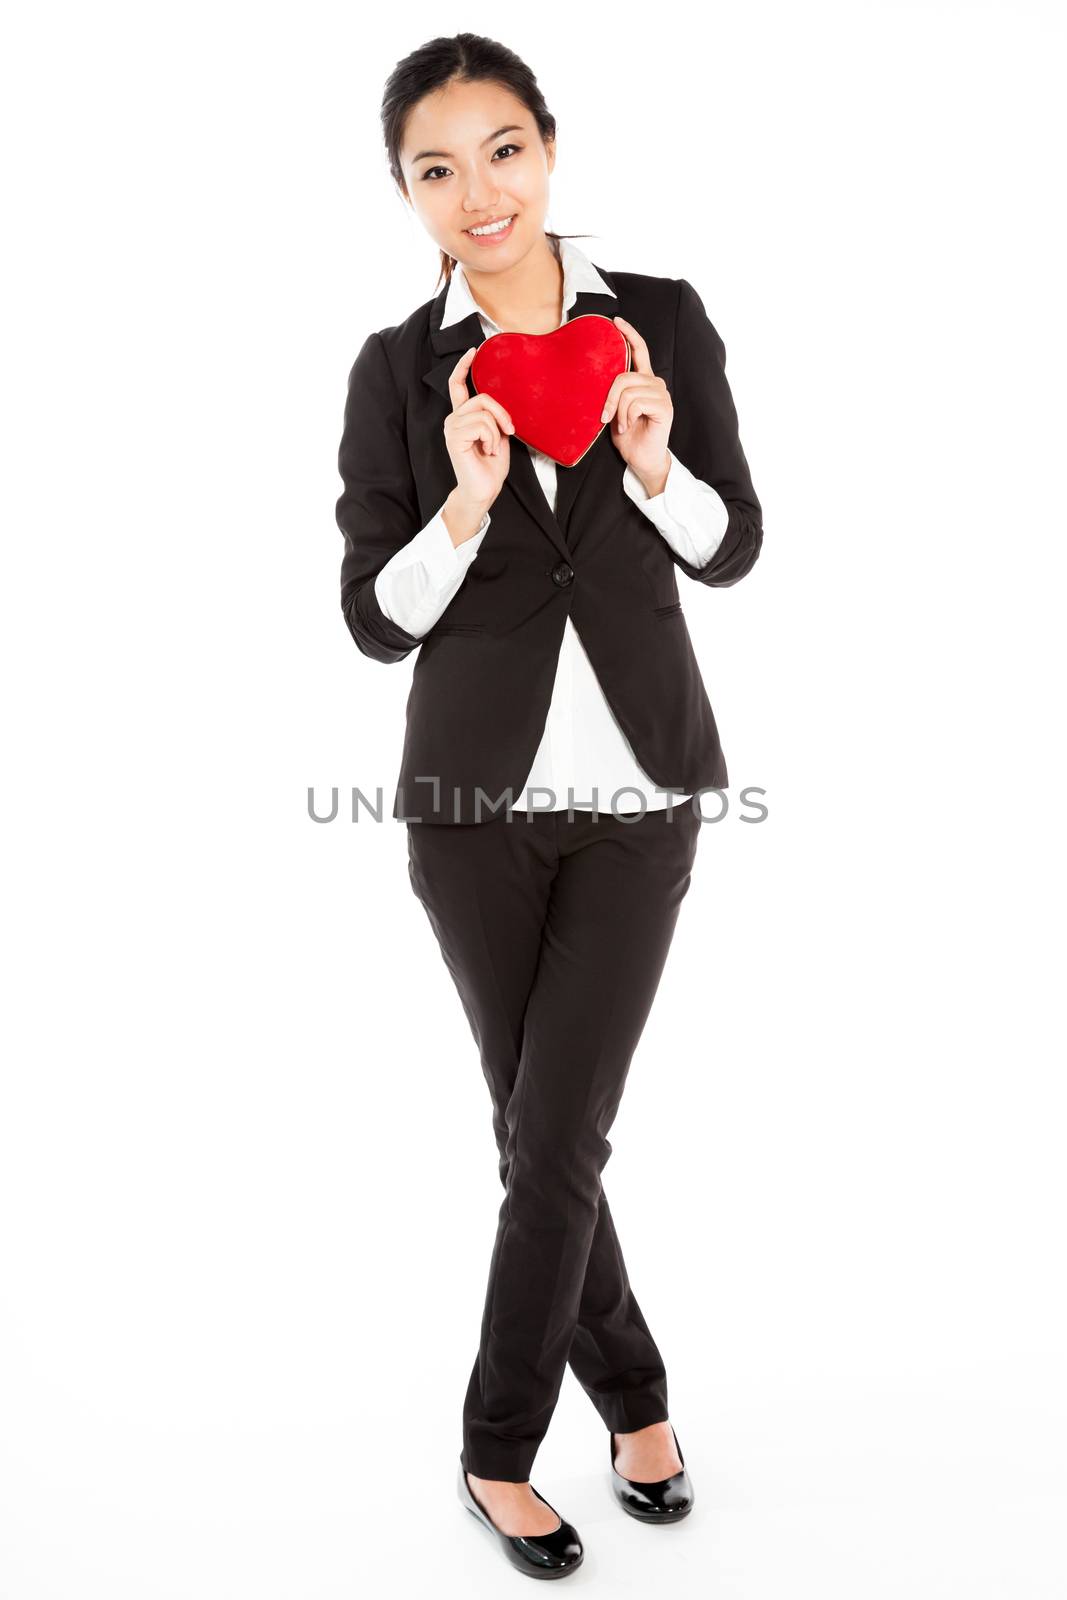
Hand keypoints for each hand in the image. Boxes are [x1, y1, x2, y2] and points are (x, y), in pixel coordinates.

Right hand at [444, 347, 514, 510]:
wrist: (483, 490)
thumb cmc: (491, 466)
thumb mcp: (499, 435)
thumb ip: (495, 416)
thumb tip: (501, 404)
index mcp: (463, 416)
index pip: (458, 385)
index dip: (463, 366)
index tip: (473, 350)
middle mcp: (454, 418)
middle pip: (483, 397)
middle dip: (502, 414)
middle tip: (508, 432)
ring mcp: (452, 427)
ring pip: (484, 412)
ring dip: (496, 432)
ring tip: (491, 448)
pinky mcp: (454, 437)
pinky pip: (481, 425)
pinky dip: (491, 439)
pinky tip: (486, 451)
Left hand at [601, 315, 672, 492]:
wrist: (641, 459)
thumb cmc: (628, 436)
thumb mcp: (614, 410)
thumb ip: (612, 392)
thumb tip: (596, 378)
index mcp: (643, 381)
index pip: (639, 351)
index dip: (629, 334)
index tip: (616, 321)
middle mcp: (655, 383)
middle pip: (624, 376)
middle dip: (609, 397)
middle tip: (605, 416)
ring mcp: (661, 394)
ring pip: (628, 391)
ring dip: (618, 412)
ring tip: (621, 425)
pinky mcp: (664, 406)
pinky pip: (636, 402)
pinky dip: (627, 416)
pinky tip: (629, 426)